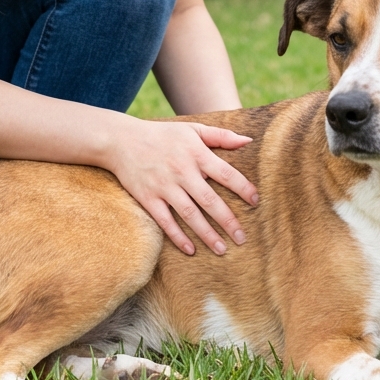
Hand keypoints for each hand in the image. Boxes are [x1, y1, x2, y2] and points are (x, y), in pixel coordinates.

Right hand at [105, 120, 258, 255]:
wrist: (123, 141)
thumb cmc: (163, 135)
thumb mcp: (193, 129)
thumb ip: (221, 135)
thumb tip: (249, 140)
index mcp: (196, 154)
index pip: (225, 173)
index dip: (243, 188)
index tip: (256, 202)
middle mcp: (182, 171)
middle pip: (210, 200)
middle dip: (228, 220)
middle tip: (243, 238)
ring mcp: (165, 186)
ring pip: (190, 214)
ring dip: (207, 234)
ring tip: (222, 249)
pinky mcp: (149, 198)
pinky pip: (165, 221)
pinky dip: (178, 236)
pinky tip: (191, 250)